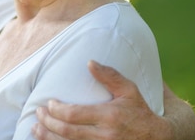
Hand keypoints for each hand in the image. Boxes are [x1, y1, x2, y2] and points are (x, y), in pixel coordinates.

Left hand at [32, 60, 172, 139]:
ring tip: (36, 128)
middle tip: (38, 114)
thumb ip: (109, 76)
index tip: (49, 103)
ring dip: (48, 137)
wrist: (158, 139)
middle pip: (67, 131)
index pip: (73, 115)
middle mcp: (103, 135)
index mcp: (108, 116)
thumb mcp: (129, 91)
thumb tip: (89, 62)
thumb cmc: (140, 112)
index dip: (56, 110)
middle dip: (48, 123)